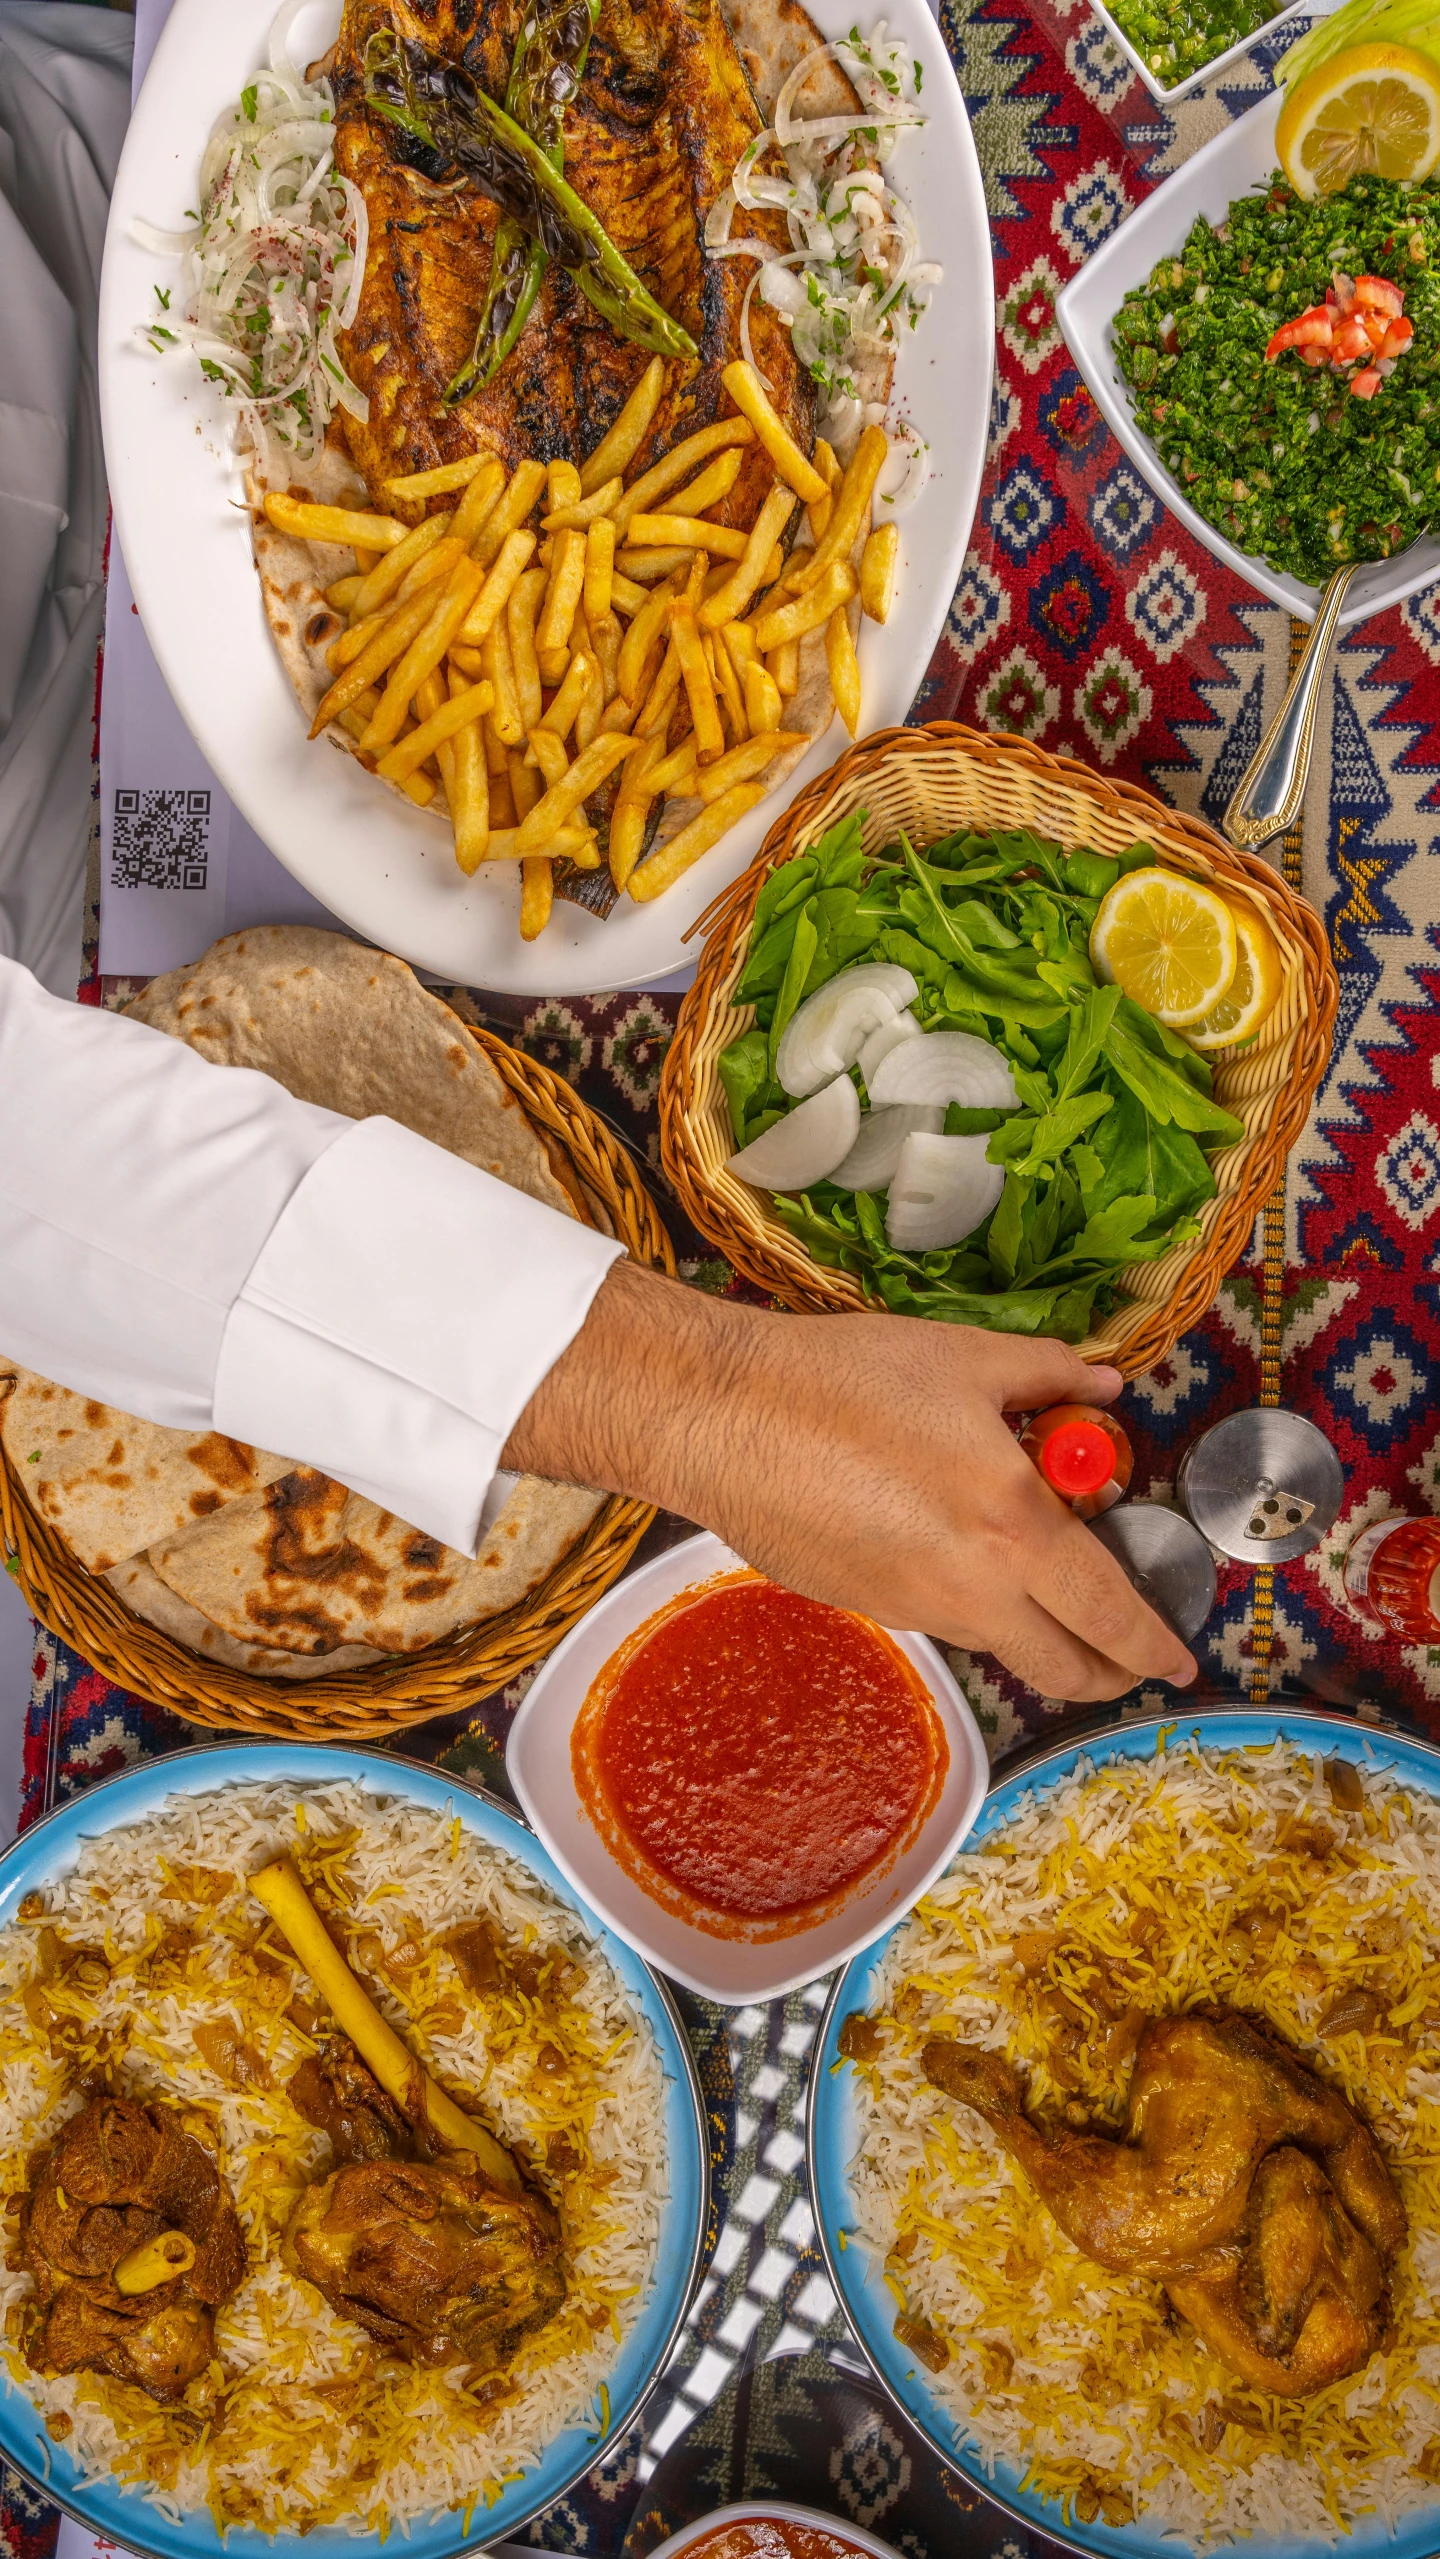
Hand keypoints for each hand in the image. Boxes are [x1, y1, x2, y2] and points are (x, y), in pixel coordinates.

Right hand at [504, 1261, 1196, 1703]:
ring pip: (1002, 1647)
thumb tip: (1104, 1389)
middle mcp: (971, 1587)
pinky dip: (971, 1604)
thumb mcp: (965, 1357)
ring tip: (1035, 1578)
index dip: (1154, 1643)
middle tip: (1124, 1653)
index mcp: (1013, 1525)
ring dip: (1036, 1633)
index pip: (1110, 1612)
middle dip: (1108, 1672)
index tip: (1179, 1662)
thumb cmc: (845, 1377)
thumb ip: (1049, 1375)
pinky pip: (941, 1620)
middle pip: (1065, 1669)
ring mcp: (913, 1608)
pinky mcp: (865, 1609)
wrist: (724, 1418)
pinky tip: (946, 1545)